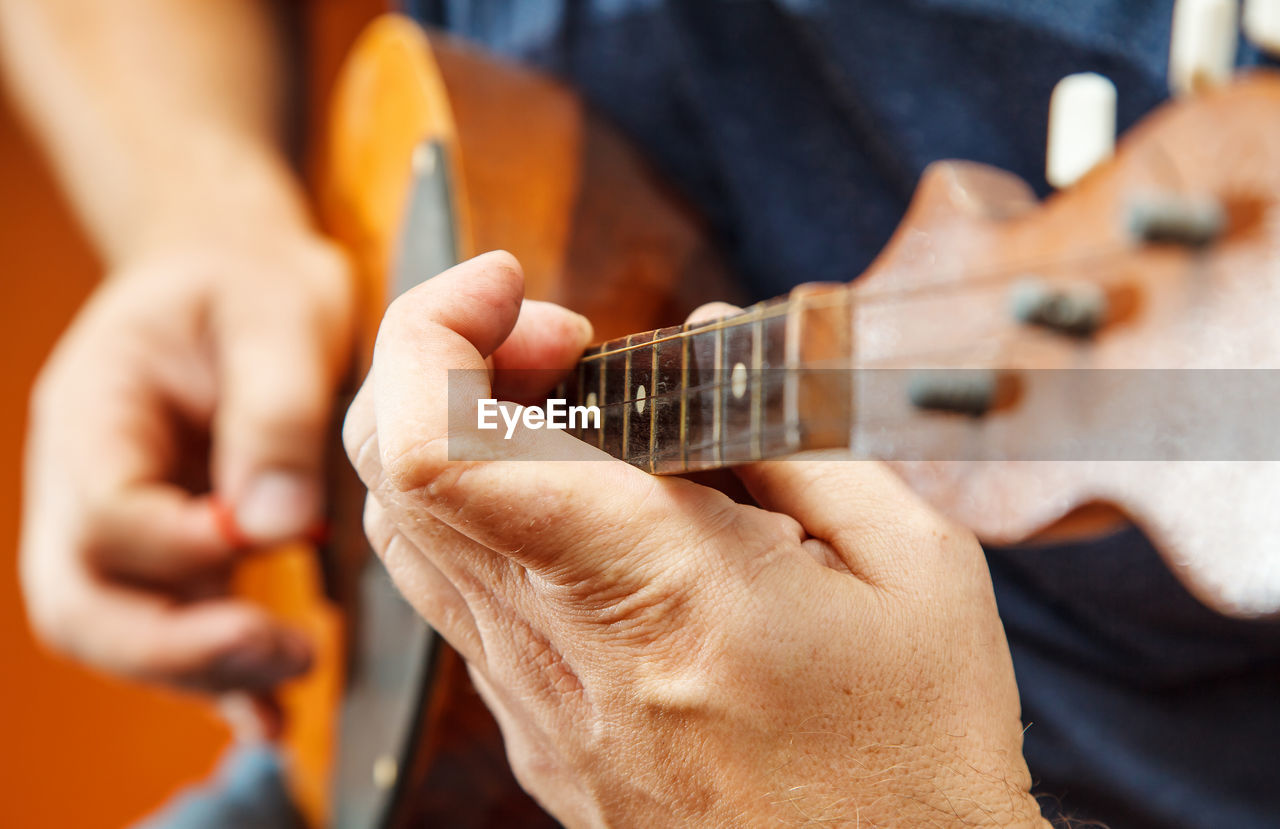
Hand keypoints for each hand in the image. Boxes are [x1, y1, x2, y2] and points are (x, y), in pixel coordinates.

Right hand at [21, 229, 352, 697]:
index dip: (179, 546)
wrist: (236, 272)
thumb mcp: (274, 315)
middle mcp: (87, 479)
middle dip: (176, 647)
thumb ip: (275, 415)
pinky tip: (268, 716)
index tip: (269, 542)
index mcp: (96, 410)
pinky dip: (217, 676)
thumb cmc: (252, 280)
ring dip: (200, 672)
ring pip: (122, 631)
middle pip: (81, 601)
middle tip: (285, 654)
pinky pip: (173, 626)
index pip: (104, 511)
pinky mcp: (171, 550)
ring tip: (293, 679)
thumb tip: (277, 531)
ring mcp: (122, 523)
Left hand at [344, 251, 1045, 826]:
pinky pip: (463, 599)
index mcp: (654, 592)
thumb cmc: (919, 751)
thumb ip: (795, 437)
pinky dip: (487, 510)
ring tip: (572, 404)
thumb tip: (698, 348)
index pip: (436, 454)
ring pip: (411, 536)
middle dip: (446, 358)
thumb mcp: (911, 565)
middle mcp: (563, 657)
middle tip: (561, 336)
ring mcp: (536, 711)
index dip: (429, 335)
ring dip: (458, 430)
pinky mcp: (540, 739)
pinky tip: (585, 500)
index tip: (510, 289)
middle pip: (392, 473)